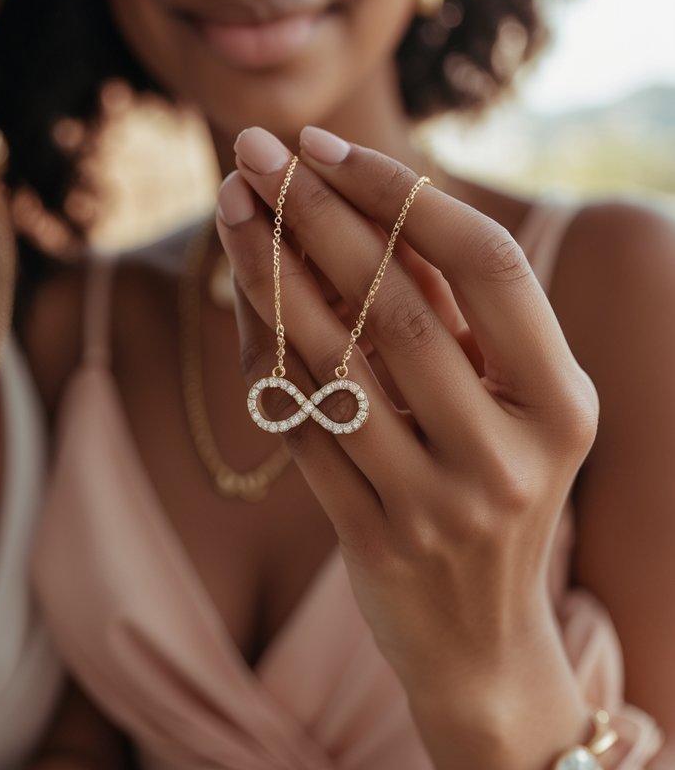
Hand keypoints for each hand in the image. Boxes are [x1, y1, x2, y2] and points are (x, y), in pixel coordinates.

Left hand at [216, 126, 595, 759]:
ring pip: (331, 363)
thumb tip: (365, 202)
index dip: (399, 196)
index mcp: (560, 402)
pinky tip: (235, 297)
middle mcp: (506, 453)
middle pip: (393, 305)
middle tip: (253, 152)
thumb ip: (455, 317)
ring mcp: (436, 504)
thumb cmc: (495, 492)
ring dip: (267, 274)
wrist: (482, 642)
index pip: (482, 267)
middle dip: (312, 216)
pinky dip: (263, 355)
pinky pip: (299, 426)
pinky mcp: (371, 539)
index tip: (327, 145)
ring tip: (227, 207)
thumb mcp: (508, 408)